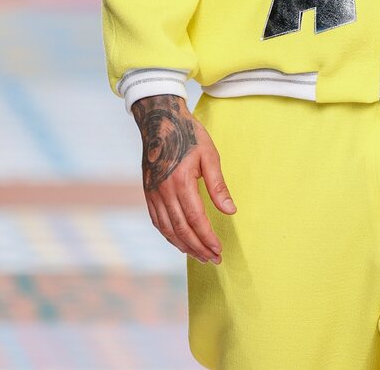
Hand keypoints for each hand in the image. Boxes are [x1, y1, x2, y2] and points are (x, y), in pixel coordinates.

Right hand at [131, 93, 236, 264]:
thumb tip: (230, 211)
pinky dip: (169, 235)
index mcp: (181, 182)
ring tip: (199, 256)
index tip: (219, 250)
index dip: (207, 238)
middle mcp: (164, 191)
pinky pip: (157, 221)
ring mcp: (153, 193)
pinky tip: (179, 241)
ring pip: (168, 229)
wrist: (160, 120)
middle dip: (198, 248)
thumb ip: (218, 185)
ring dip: (184, 246)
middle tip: (213, 259)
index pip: (196, 219)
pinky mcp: (148, 192)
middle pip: (182, 229)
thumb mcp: (209, 155)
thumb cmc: (189, 134)